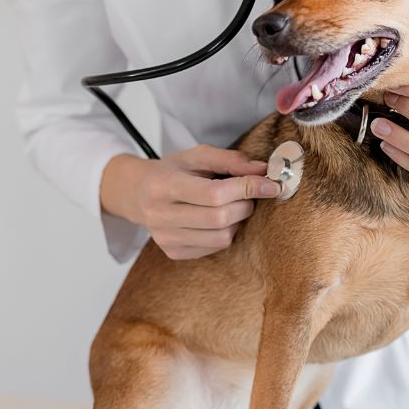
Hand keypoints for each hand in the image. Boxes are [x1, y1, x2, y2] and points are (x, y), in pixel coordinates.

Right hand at [101, 145, 279, 259]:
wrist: (139, 194)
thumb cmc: (173, 171)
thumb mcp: (197, 155)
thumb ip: (230, 159)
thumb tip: (262, 170)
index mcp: (163, 185)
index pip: (214, 194)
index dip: (247, 188)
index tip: (270, 184)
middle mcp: (160, 215)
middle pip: (220, 218)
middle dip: (245, 204)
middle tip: (247, 193)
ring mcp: (165, 238)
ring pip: (222, 236)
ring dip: (238, 220)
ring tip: (231, 205)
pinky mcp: (173, 252)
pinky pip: (215, 247)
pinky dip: (226, 232)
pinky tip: (217, 218)